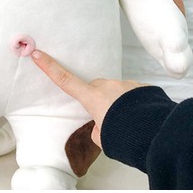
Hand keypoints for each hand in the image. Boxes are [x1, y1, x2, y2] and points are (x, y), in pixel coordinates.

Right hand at [31, 50, 147, 147]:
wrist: (156, 131)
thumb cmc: (125, 136)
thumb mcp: (102, 139)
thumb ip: (97, 129)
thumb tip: (102, 123)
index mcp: (93, 98)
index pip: (65, 81)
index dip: (49, 68)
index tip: (37, 54)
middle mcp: (108, 86)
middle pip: (96, 89)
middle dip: (99, 100)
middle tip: (109, 120)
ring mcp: (126, 84)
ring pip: (117, 93)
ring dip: (119, 104)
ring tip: (130, 122)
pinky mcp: (141, 87)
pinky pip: (133, 95)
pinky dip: (134, 104)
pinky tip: (141, 117)